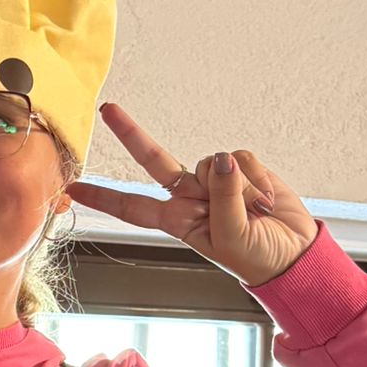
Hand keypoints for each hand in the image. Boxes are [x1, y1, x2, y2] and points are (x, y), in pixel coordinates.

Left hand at [68, 102, 317, 285]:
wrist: (293, 253)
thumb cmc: (256, 257)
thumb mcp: (232, 239)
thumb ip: (223, 199)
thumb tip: (223, 161)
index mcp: (177, 220)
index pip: (132, 207)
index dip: (104, 196)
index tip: (73, 188)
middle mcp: (190, 196)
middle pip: (154, 160)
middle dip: (131, 134)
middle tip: (107, 109)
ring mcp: (215, 179)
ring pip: (214, 161)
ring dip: (241, 187)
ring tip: (256, 212)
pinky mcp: (241, 167)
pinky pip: (241, 158)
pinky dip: (256, 179)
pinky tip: (266, 199)